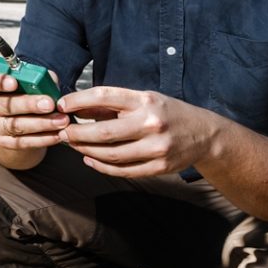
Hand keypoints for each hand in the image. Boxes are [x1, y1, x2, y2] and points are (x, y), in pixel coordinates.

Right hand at [0, 68, 68, 151]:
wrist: (16, 122)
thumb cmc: (23, 96)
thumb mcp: (27, 84)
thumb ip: (38, 79)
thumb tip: (52, 81)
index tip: (14, 82)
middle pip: (6, 105)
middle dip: (29, 104)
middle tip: (49, 104)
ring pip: (17, 125)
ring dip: (42, 123)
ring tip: (61, 120)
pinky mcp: (5, 142)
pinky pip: (25, 141)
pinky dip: (43, 138)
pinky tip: (57, 134)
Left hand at [57, 85, 223, 177]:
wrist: (204, 134)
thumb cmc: (168, 113)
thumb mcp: (143, 99)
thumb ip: (111, 104)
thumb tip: (76, 107)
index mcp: (145, 100)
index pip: (104, 96)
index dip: (78, 100)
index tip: (62, 104)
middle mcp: (151, 123)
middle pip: (103, 131)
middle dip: (76, 134)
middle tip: (62, 133)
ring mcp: (156, 148)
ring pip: (110, 154)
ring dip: (86, 151)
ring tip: (73, 146)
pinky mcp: (158, 167)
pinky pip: (123, 170)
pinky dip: (101, 167)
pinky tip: (90, 160)